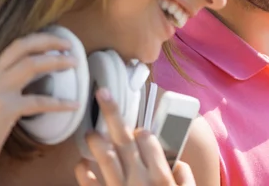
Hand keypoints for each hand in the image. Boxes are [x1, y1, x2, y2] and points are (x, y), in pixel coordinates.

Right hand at [0, 34, 78, 185]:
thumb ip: (10, 87)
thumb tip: (39, 79)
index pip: (14, 46)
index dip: (39, 39)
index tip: (58, 41)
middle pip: (22, 47)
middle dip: (48, 41)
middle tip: (69, 45)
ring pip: (30, 65)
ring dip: (55, 62)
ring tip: (75, 63)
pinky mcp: (4, 110)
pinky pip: (38, 101)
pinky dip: (60, 102)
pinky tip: (74, 104)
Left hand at [74, 88, 195, 185]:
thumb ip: (186, 179)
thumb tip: (179, 163)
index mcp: (161, 175)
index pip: (149, 140)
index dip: (144, 130)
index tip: (141, 130)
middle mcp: (138, 179)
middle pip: (123, 138)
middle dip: (112, 112)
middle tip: (102, 93)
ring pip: (103, 156)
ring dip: (95, 140)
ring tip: (89, 132)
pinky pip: (90, 183)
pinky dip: (84, 172)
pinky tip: (82, 163)